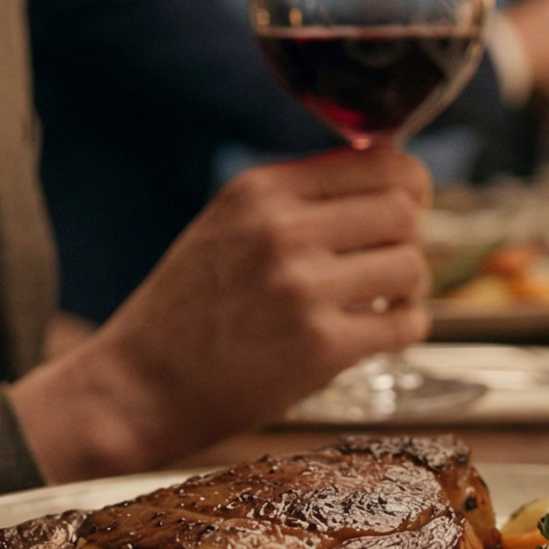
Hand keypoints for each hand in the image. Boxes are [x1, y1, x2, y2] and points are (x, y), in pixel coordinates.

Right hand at [9, 148, 431, 479]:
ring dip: (408, 287)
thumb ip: (295, 201)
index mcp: (260, 190)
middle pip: (405, 209)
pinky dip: (404, 328)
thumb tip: (388, 184)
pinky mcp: (319, 347)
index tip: (404, 210)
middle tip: (389, 263)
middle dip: (409, 238)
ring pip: (412, 266)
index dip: (408, 187)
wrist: (135, 387)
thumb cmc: (184, 310)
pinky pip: (406, 324)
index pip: (381, 161)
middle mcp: (282, 230)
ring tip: (380, 302)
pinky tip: (376, 334)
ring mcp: (302, 289)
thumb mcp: (225, 225)